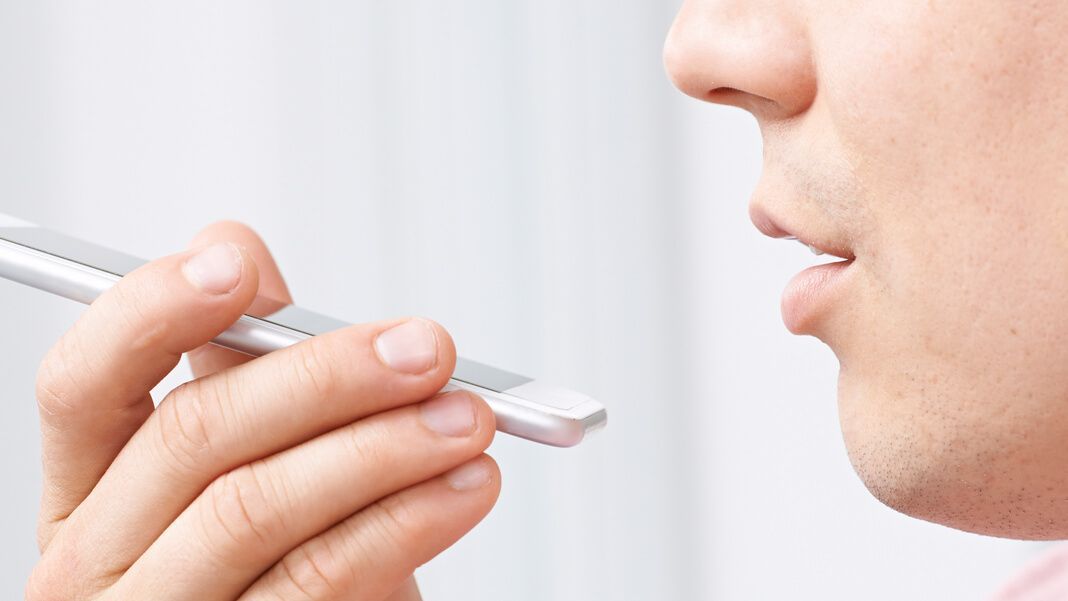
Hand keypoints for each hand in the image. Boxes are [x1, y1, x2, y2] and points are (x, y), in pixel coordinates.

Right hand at [26, 222, 500, 599]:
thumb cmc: (286, 552)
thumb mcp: (261, 458)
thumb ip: (245, 369)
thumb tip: (236, 251)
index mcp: (92, 489)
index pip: (82, 384)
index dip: (151, 311)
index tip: (239, 264)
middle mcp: (101, 559)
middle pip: (192, 436)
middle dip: (323, 377)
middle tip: (423, 350)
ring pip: (255, 507)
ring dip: (383, 447)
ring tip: (467, 418)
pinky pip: (319, 577)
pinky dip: (405, 522)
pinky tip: (463, 486)